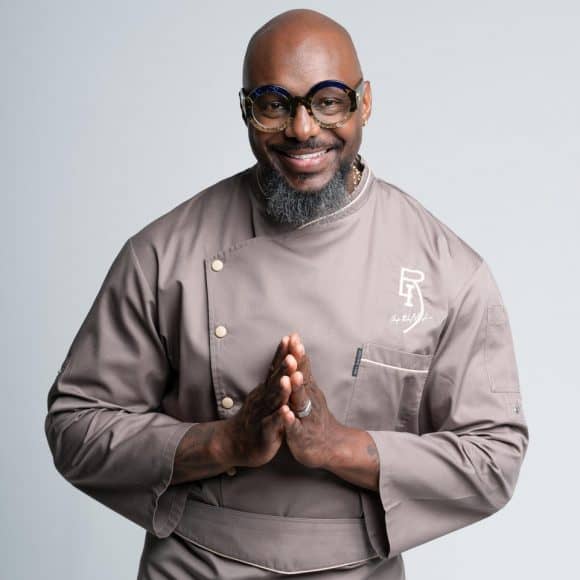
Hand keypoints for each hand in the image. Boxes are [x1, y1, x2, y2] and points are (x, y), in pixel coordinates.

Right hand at [221, 335, 292, 467]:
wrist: (234, 444)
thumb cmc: (255, 418)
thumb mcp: (265, 395)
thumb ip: (275, 378)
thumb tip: (286, 355)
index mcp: (266, 390)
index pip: (275, 367)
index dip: (283, 352)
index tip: (292, 336)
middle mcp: (263, 399)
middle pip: (275, 380)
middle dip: (284, 365)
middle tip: (292, 350)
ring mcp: (262, 415)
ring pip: (273, 401)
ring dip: (281, 389)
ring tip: (288, 378)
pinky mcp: (264, 433)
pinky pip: (272, 425)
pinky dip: (278, 418)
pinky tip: (285, 412)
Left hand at [280, 333, 345, 468]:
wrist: (330, 445)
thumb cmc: (314, 414)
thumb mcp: (310, 389)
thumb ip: (303, 368)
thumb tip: (297, 343)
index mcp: (307, 389)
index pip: (302, 367)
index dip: (298, 353)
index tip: (293, 336)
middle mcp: (308, 400)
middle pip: (302, 380)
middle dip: (297, 365)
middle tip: (294, 350)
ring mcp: (306, 417)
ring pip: (301, 402)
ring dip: (296, 389)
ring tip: (292, 377)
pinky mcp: (301, 436)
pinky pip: (295, 428)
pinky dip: (290, 421)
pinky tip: (285, 414)